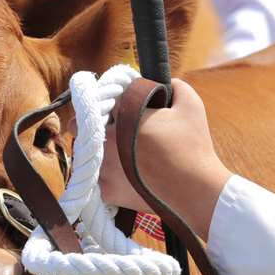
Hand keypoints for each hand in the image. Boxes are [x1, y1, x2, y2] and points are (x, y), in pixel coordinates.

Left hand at [100, 79, 231, 241]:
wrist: (196, 191)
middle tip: (105, 128)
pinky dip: (104, 177)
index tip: (114, 107)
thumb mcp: (191, 104)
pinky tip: (121, 175)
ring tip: (116, 155)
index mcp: (122, 116)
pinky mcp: (107, 191)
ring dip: (95, 151)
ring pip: (84, 155)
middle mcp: (106, 141)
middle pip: (77, 126)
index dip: (106, 102)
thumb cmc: (194, 146)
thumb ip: (175, 86)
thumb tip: (167, 83)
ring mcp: (104, 169)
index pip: (99, 100)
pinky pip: (95, 179)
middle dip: (87, 124)